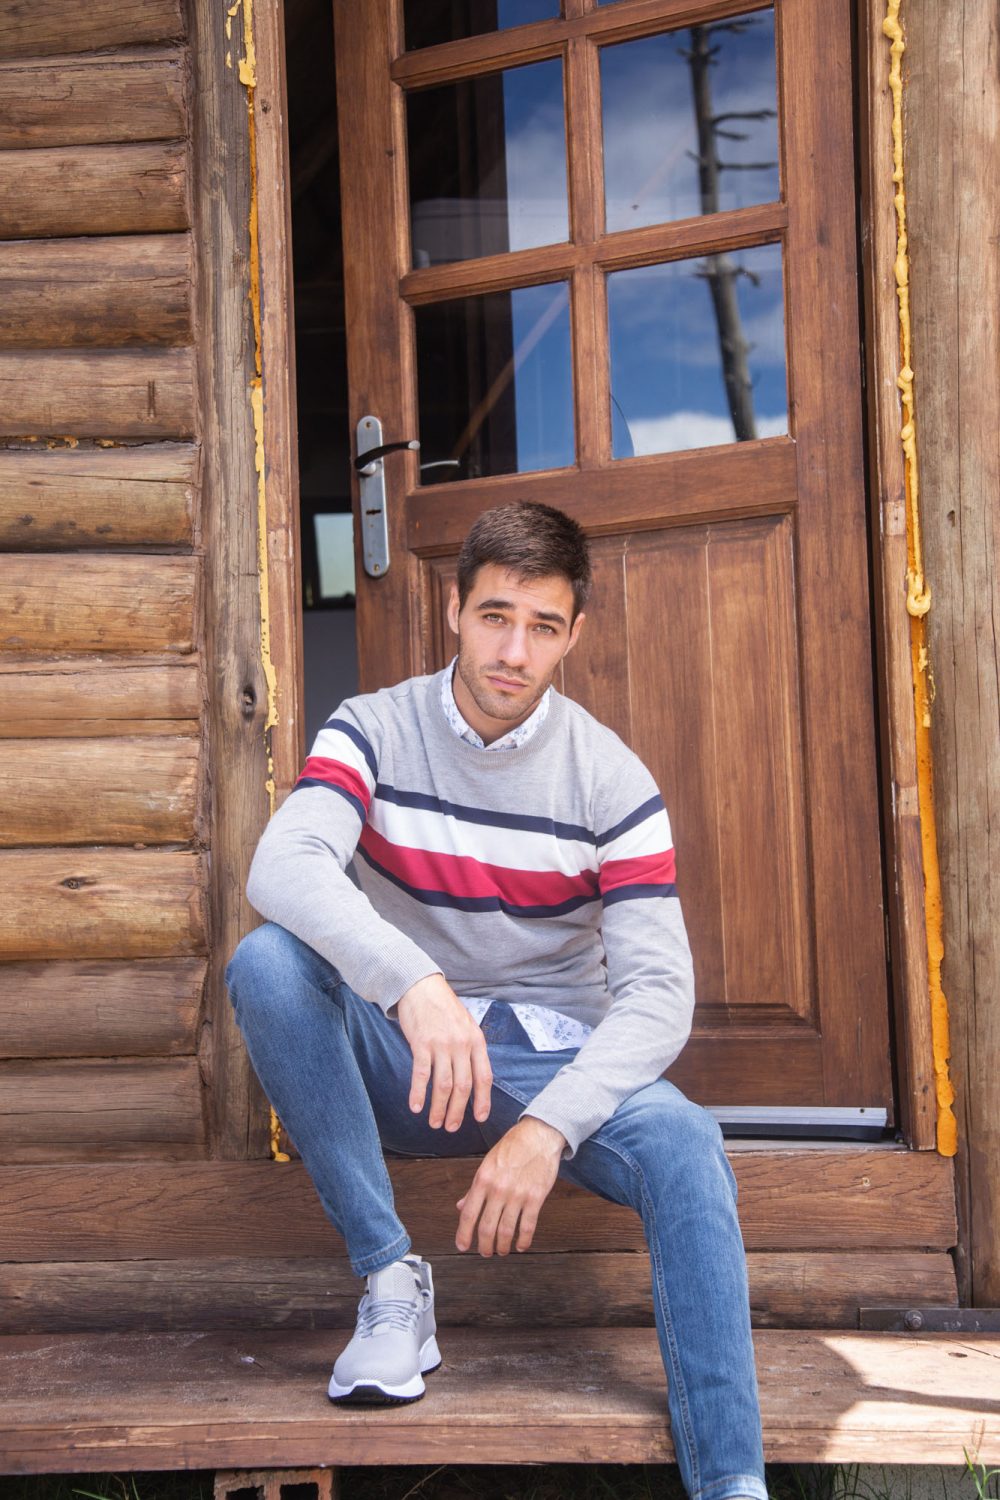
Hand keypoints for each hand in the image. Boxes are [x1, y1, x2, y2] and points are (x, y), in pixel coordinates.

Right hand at [396, 973, 492, 1130]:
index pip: (484, 1077)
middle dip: (458, 1111)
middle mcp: (462, 1044)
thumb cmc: (444, 1008)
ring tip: (435, 1123)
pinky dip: (418, 1093)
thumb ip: (471, 1049)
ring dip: (439, 1108)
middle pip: (463, 1086)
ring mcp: (442, 1044)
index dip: (483, 1100)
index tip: (479, 1118)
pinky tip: (415, 1107)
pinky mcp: (421, 1043)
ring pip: (443, 1085)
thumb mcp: (466, 1025)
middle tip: (451, 1128)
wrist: (421, 986)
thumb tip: (474, 1078)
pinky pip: (421, 1075)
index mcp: (476, 1040)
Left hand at [455, 1116, 564, 1255]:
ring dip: (502, 1247)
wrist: (539, 1135)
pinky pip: (527, 1226)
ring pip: (506, 1231)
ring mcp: (517, 1194)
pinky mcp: (536, 1197)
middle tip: (485, 1252)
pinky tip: (521, 1245)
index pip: (469, 1214)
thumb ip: (475, 1188)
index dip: (464, 1234)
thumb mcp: (488, 1164)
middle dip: (484, 1245)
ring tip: (502, 1251)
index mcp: (483, 1179)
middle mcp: (498, 1189)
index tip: (462, 1246)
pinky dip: (524, 1240)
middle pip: (487, 1227)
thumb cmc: (513, 1146)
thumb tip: (462, 1206)